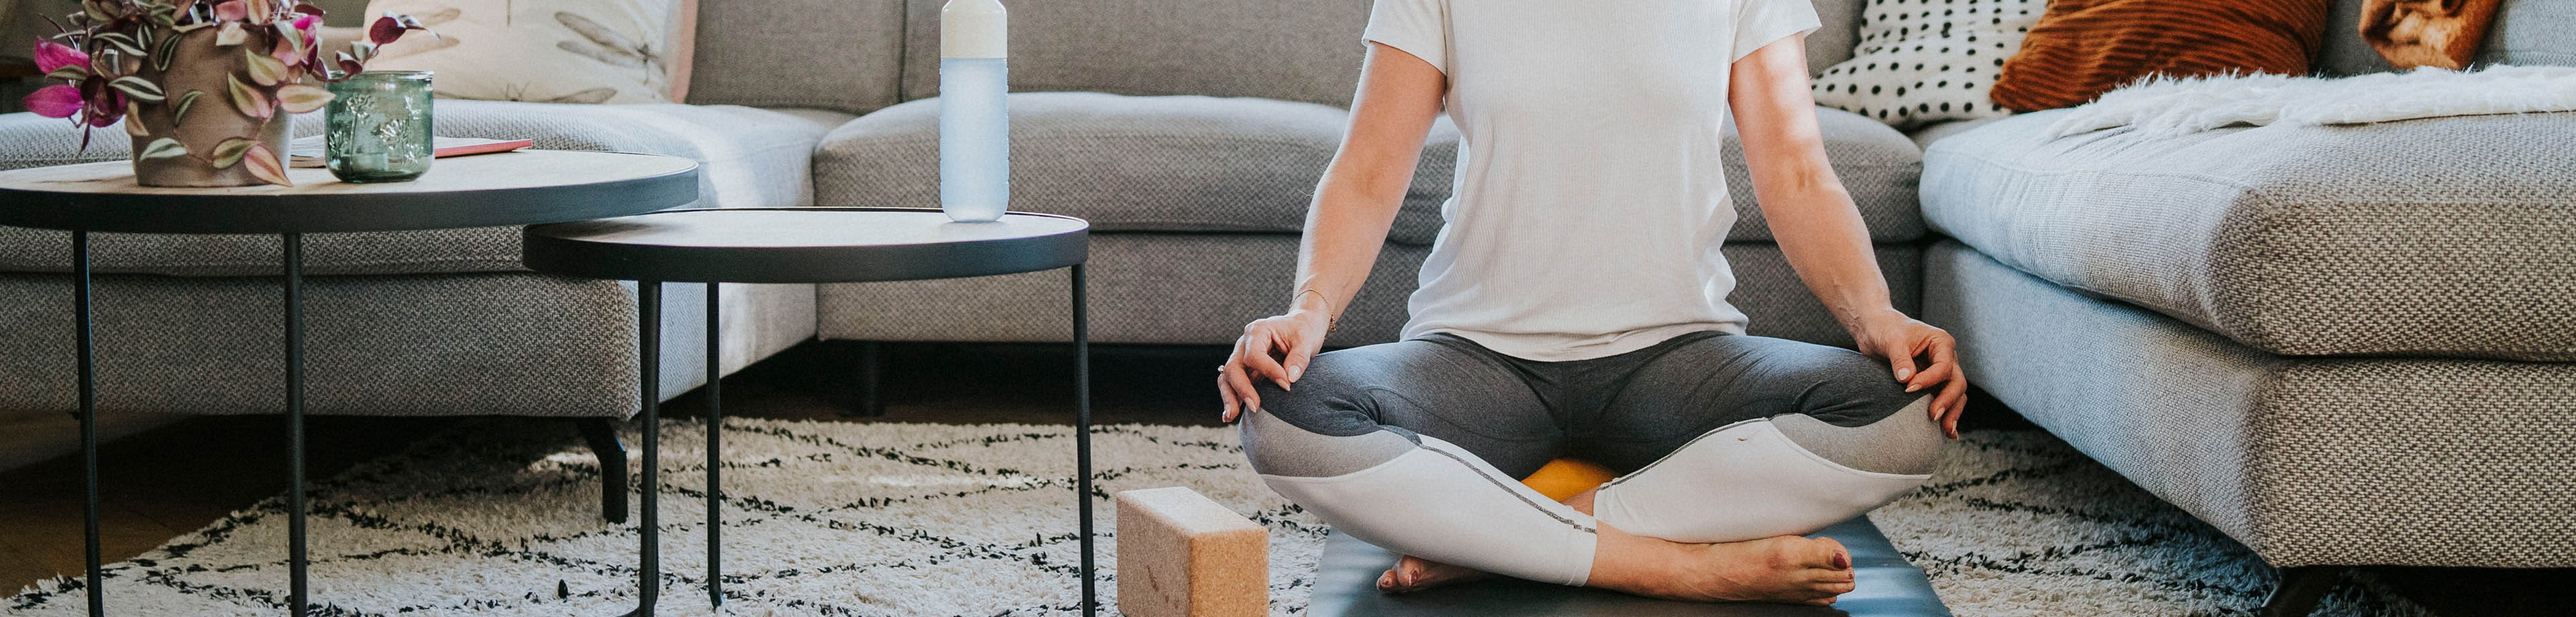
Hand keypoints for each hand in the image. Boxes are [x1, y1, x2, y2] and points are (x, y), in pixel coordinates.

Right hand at [1219, 302, 1329, 422]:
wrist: (1302, 326)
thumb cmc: (1303, 330)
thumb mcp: (1306, 340)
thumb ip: (1299, 359)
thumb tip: (1290, 379)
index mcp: (1258, 331)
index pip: (1254, 356)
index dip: (1269, 372)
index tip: (1287, 386)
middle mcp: (1244, 343)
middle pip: (1233, 367)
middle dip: (1242, 389)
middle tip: (1255, 406)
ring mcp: (1242, 356)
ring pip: (1227, 377)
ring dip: (1229, 397)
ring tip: (1231, 416)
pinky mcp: (1246, 369)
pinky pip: (1233, 384)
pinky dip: (1232, 398)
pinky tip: (1230, 416)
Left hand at [1851, 311, 1966, 438]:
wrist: (1875, 330)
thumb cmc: (1885, 329)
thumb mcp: (1891, 341)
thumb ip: (1899, 359)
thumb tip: (1906, 380)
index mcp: (1941, 342)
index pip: (1944, 367)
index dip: (1929, 380)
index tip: (1908, 389)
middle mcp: (1946, 357)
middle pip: (1957, 383)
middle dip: (1948, 401)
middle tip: (1932, 416)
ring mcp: (1941, 371)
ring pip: (1955, 394)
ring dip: (1952, 412)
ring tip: (1947, 432)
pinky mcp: (1932, 383)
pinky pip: (1944, 399)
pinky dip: (1947, 413)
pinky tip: (1947, 433)